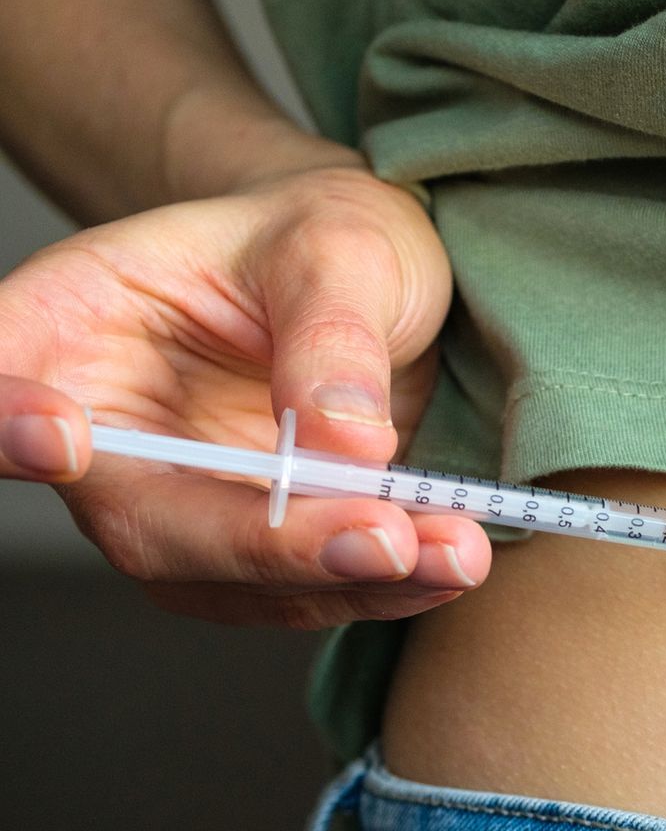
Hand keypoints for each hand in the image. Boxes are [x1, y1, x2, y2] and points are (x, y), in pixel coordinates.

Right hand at [0, 162, 491, 627]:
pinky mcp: (246, 552)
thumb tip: (342, 443)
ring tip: (455, 553)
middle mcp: (105, 436)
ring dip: (345, 580)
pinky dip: (381, 588)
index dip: (6, 422)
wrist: (367, 283)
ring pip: (228, 579)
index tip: (61, 437)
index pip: (3, 376)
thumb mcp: (340, 244)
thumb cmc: (323, 239)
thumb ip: (331, 332)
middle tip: (382, 538)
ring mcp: (173, 504)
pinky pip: (299, 592)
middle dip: (264, 544)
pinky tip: (450, 564)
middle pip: (144, 520)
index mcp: (73, 324)